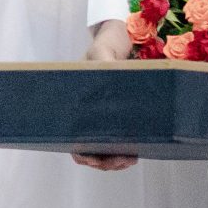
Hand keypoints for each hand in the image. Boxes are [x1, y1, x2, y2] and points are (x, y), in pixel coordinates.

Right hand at [73, 19, 139, 169]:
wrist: (114, 45)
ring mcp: (103, 121)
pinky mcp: (119, 120)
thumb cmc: (102, 50)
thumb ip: (104, 60)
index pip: (73, 141)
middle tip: (122, 160)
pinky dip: (124, 153)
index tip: (94, 158)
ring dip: (115, 161)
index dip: (83, 154)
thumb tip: (110, 71)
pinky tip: (135, 153)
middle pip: (89, 152)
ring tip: (130, 159)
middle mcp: (87, 118)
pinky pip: (118, 144)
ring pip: (104, 153)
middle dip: (105, 162)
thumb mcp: (100, 53)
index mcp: (76, 107)